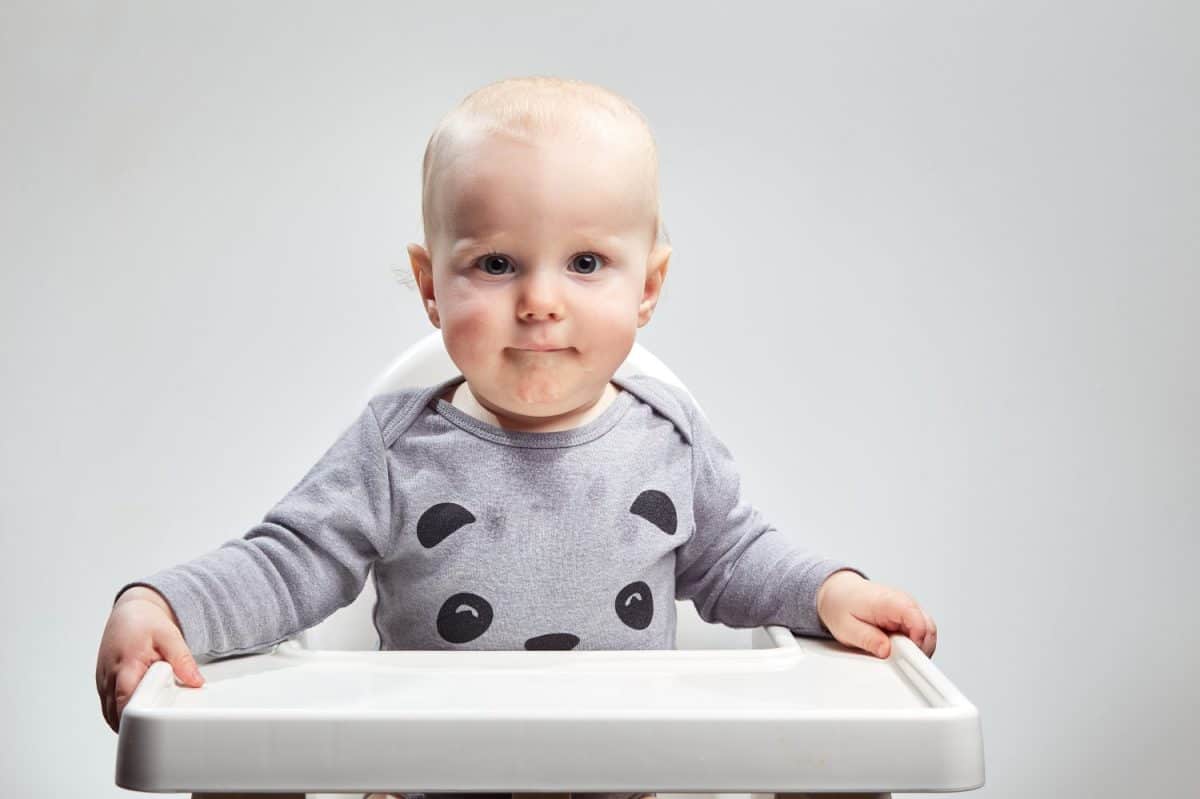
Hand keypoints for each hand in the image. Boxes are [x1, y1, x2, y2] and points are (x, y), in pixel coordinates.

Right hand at [96, 586, 204, 732]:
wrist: (129, 614)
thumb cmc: (145, 622)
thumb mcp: (170, 636)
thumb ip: (182, 660)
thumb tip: (196, 681)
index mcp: (126, 664)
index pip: (126, 700)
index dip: (139, 716)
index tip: (155, 723)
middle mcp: (109, 677)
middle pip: (116, 714)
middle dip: (135, 724)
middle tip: (159, 724)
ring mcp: (103, 683)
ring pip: (110, 714)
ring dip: (127, 721)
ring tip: (151, 719)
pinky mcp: (102, 687)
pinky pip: (109, 708)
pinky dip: (122, 713)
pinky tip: (140, 712)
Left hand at [815, 569, 936, 658]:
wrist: (839, 591)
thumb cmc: (841, 606)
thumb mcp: (847, 628)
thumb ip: (868, 640)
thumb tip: (886, 651)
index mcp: (889, 602)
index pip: (918, 621)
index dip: (917, 644)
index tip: (906, 658)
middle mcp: (903, 601)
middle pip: (928, 629)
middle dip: (918, 650)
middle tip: (899, 660)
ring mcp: (908, 607)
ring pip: (928, 631)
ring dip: (917, 647)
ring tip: (897, 654)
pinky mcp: (909, 614)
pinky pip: (921, 631)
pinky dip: (914, 643)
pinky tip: (899, 648)